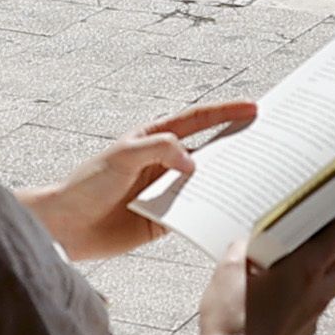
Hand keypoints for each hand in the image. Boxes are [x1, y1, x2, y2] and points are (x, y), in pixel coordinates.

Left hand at [32, 102, 255, 260]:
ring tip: (257, 180)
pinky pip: (194, 214)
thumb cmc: (87, 184)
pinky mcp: (165, 219)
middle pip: (208, 151)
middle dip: (237, 146)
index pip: (197, 121)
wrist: (67, 225)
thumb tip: (193, 163)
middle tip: (266, 143)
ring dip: (228, 182)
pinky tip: (230, 213)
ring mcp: (166, 191)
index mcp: (154, 139)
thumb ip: (159, 150)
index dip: (225, 113)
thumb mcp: (122, 157)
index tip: (253, 108)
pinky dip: (211, 213)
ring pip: (206, 184)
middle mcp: (164, 163)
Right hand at [201, 189, 334, 334]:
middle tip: (320, 235)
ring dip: (323, 272)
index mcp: (304, 269)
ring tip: (296, 265)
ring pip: (331, 286)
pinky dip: (306, 295)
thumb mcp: (228, 270)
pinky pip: (314, 306)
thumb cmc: (231, 319)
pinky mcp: (303, 334)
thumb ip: (244, 247)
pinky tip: (280, 295)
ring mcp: (313, 316)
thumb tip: (250, 239)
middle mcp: (316, 291)